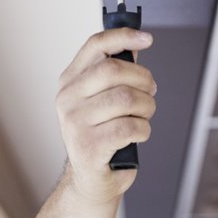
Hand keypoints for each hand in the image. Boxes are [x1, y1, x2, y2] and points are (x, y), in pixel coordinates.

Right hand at [56, 28, 156, 203]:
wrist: (90, 180)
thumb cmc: (102, 136)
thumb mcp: (103, 100)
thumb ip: (116, 73)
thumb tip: (135, 44)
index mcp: (70, 82)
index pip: (95, 46)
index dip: (124, 36)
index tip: (148, 39)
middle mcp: (67, 99)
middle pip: (114, 70)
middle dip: (143, 80)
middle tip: (151, 91)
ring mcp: (74, 123)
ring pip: (127, 99)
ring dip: (147, 107)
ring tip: (144, 115)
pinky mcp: (88, 147)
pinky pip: (130, 126)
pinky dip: (144, 130)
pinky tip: (138, 134)